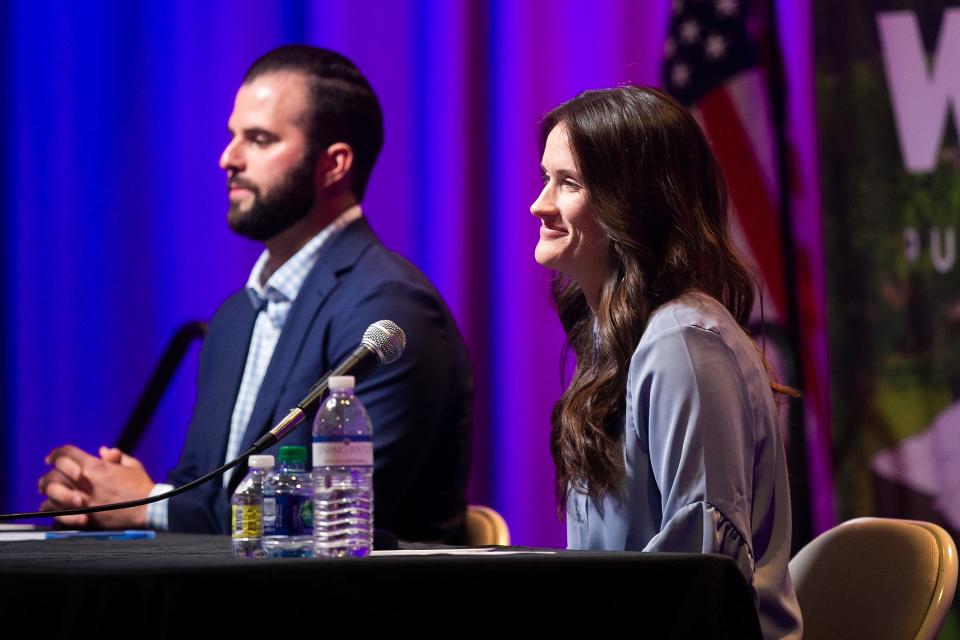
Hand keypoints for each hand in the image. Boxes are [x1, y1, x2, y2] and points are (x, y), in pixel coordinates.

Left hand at [38, 445, 153, 528]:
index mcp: (96, 467)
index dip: (56, 453)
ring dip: (49, 490)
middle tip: (51, 474)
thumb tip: (104, 451)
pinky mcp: (82, 516)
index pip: (66, 453)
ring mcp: (82, 500)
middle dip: (50, 472)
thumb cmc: (142, 487)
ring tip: (50, 490)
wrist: (148, 509)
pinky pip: (56, 512)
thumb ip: (116, 456)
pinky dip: (52, 509)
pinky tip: (55, 506)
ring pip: (51, 492)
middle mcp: (85, 482)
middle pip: (54, 473)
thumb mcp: (132, 465)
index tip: (52, 458)